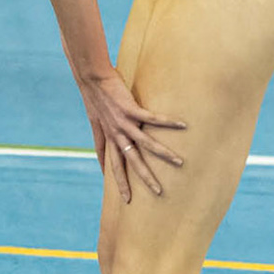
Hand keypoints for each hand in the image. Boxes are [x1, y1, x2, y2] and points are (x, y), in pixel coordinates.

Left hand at [80, 69, 185, 201]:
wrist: (91, 77)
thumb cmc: (94, 93)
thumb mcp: (94, 114)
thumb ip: (101, 125)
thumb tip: (104, 127)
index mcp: (106, 136)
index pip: (111, 163)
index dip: (117, 180)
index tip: (125, 196)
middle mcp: (115, 134)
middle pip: (131, 162)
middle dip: (144, 179)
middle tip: (158, 192)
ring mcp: (123, 123)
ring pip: (146, 145)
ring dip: (164, 155)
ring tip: (179, 162)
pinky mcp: (130, 110)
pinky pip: (153, 120)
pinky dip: (168, 123)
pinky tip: (182, 125)